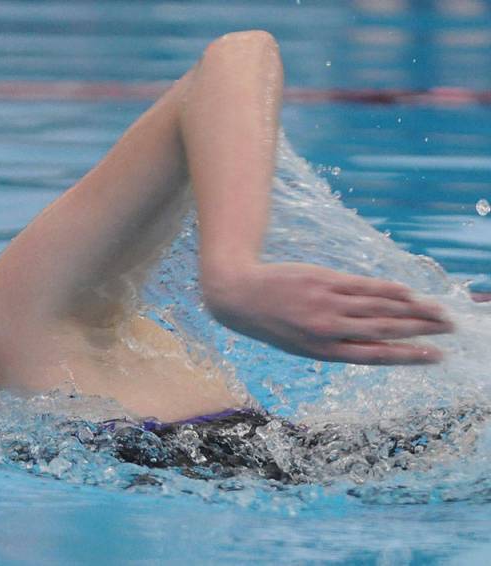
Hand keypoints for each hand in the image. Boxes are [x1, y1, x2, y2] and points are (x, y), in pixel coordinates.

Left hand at [202, 262, 453, 363]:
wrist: (238, 295)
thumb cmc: (272, 323)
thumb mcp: (300, 344)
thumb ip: (335, 343)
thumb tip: (373, 341)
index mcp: (323, 352)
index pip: (377, 356)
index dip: (410, 357)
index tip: (437, 356)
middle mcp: (328, 330)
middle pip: (386, 331)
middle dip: (422, 330)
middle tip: (450, 329)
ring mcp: (327, 304)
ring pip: (380, 308)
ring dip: (414, 309)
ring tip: (439, 311)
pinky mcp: (324, 281)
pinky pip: (363, 287)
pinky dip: (388, 290)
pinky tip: (408, 292)